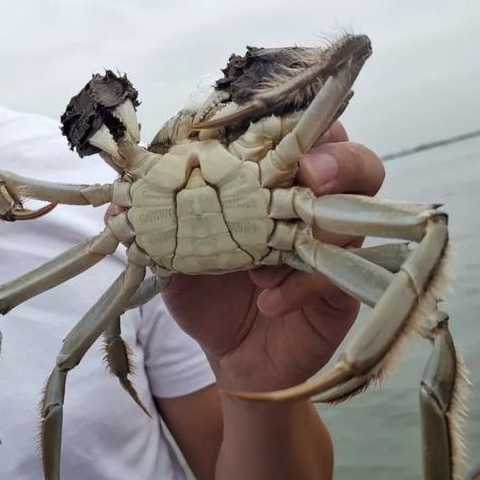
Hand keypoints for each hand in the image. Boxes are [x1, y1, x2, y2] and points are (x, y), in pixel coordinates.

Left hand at [162, 122, 384, 391]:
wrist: (231, 358)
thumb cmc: (209, 294)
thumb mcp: (171, 256)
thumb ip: (153, 223)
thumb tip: (117, 197)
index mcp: (271, 183)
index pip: (294, 134)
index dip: (289, 121)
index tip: (262, 127)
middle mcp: (310, 206)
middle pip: (349, 157)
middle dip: (334, 155)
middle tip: (309, 169)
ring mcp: (332, 246)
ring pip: (362, 207)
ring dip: (331, 211)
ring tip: (300, 219)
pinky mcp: (339, 289)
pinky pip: (336, 275)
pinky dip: (301, 285)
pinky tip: (268, 302)